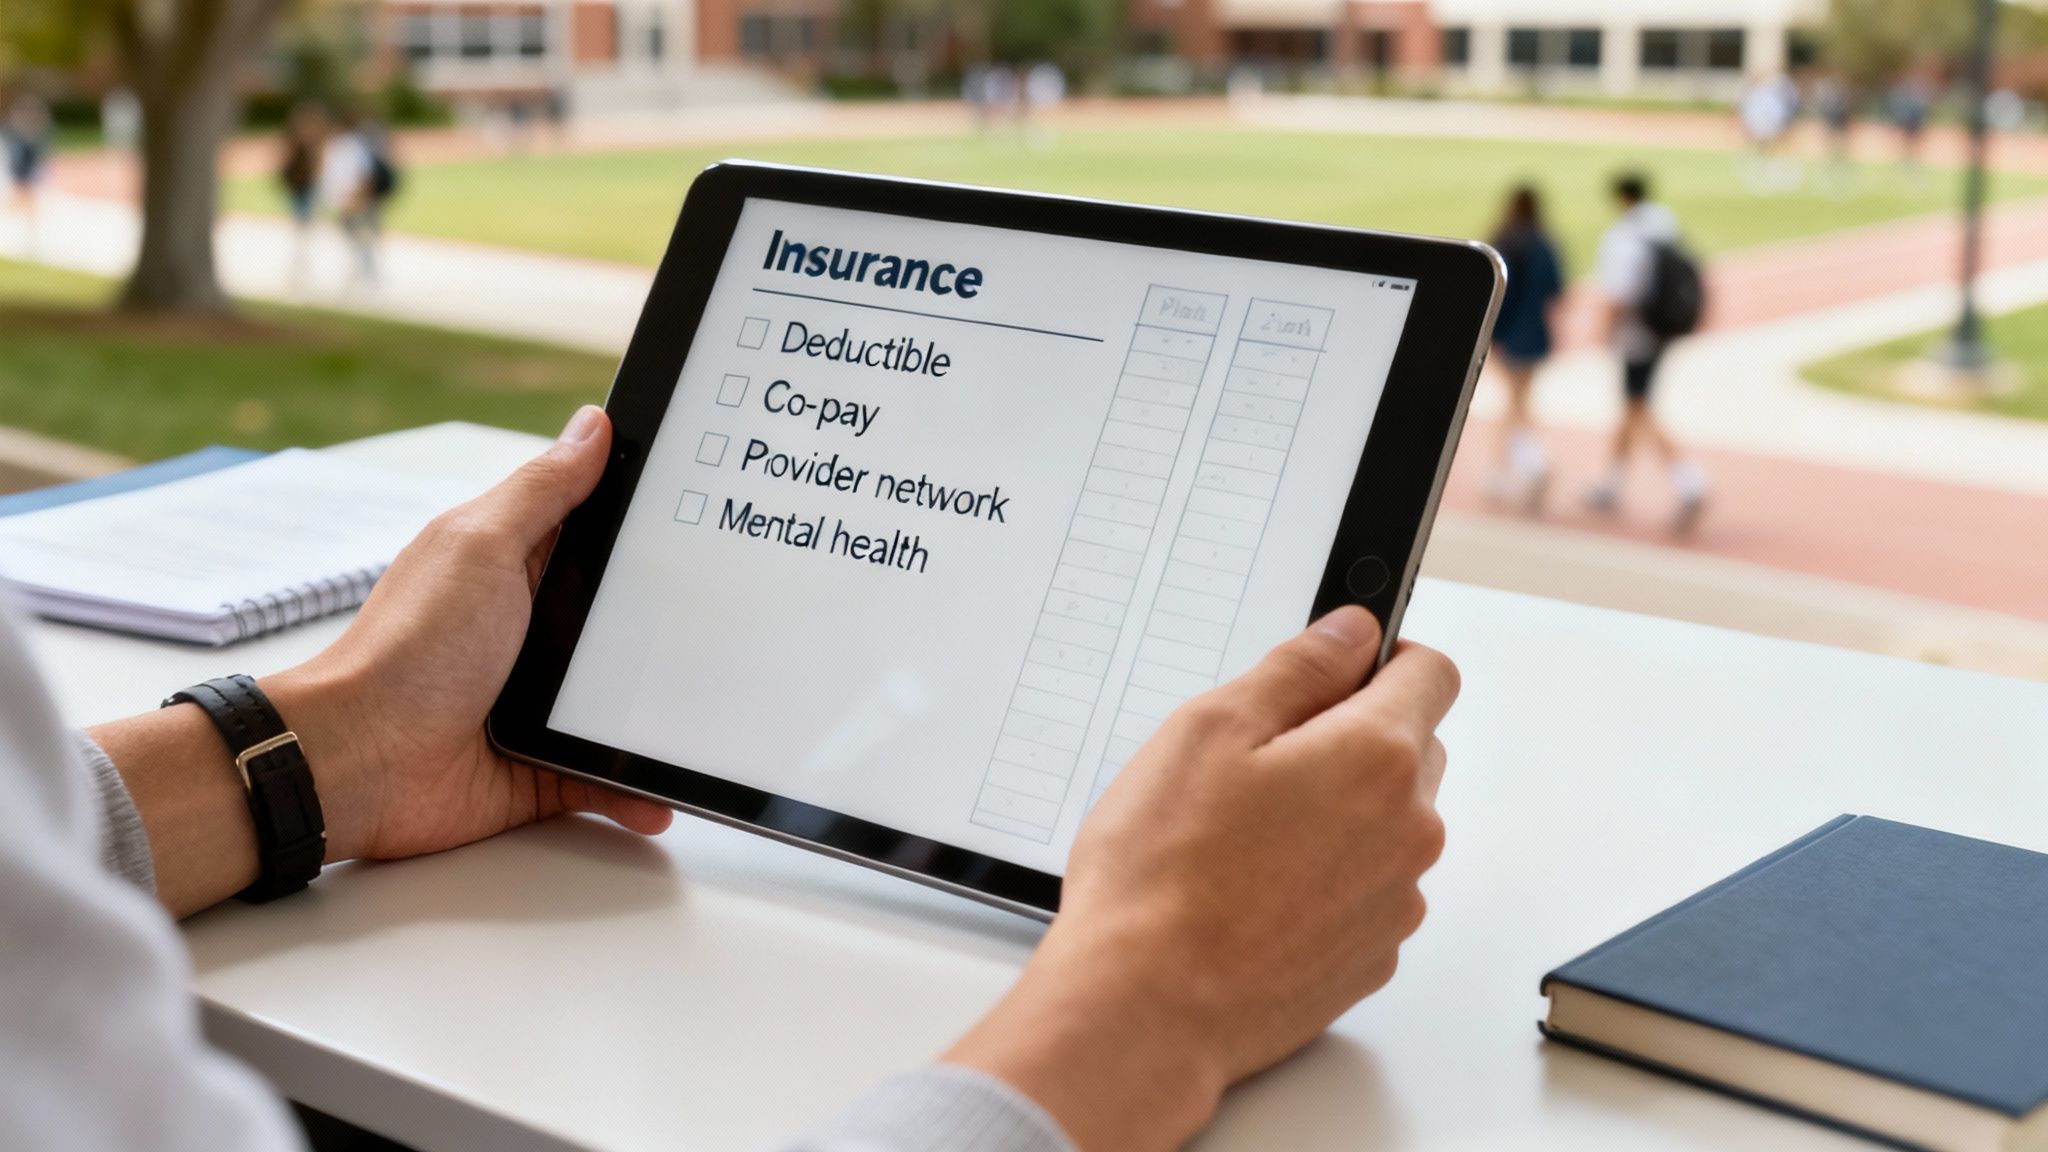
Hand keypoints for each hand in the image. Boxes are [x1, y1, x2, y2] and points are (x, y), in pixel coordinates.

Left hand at [266, 406, 672, 864]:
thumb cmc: (408, 649)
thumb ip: (543, 490)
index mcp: (516, 567)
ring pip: (624, 703)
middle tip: (738, 623)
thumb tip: (591, 424)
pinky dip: (634, 791)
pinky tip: (662, 794)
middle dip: (674, 628)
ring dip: (661, 716)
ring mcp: (539, 701)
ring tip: (712, 718)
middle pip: (625, 621)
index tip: (712, 514)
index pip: (598, 532)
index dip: (650, 523)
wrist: (360, 762)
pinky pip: (605, 777)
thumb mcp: (482, 547)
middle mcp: (531, 631)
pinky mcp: (543, 765)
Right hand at [943, 607, 1456, 1150]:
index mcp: (1378, 758)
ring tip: (1243, 837)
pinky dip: (1326, 880)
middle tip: (1260, 758)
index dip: (1382, 657)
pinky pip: (1365, 891)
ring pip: (1386, 825)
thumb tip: (1351, 631)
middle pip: (1411, 749)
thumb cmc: (1163, 872)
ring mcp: (1395, 902)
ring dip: (1338, 814)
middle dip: (1351, 737)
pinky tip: (1253, 892)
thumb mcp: (1209, 729)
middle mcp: (1409, 831)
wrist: (1147, 1007)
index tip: (1338, 667)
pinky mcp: (1370, 957)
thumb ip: (1297, 667)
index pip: (1430, 673)